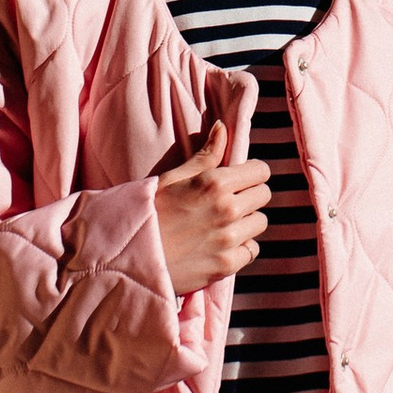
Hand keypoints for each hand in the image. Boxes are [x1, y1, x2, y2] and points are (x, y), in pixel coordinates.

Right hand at [155, 122, 271, 292]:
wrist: (129, 255)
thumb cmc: (149, 212)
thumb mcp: (174, 178)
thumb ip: (206, 155)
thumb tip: (222, 127)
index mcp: (215, 182)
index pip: (261, 171)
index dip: (251, 174)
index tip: (239, 180)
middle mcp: (227, 209)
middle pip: (263, 195)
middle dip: (249, 196)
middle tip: (228, 203)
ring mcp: (228, 238)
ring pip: (260, 223)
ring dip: (247, 222)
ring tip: (222, 225)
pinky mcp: (227, 265)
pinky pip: (252, 250)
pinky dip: (241, 248)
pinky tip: (220, 245)